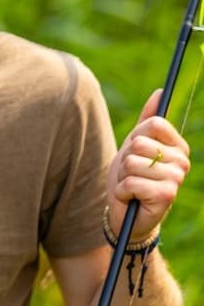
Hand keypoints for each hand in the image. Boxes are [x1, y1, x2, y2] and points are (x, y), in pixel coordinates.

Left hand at [106, 90, 190, 239]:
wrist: (125, 213)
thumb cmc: (131, 177)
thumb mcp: (135, 146)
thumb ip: (147, 121)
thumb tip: (160, 92)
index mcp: (178, 146)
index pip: (154, 123)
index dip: (135, 138)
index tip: (137, 153)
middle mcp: (182, 161)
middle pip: (139, 143)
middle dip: (125, 160)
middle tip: (132, 174)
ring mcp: (176, 178)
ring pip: (132, 163)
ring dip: (123, 177)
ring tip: (131, 187)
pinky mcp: (166, 195)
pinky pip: (131, 182)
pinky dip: (122, 191)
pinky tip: (130, 198)